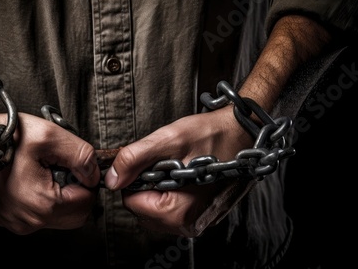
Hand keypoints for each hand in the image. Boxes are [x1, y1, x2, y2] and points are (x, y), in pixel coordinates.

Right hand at [0, 112, 99, 234]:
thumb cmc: (2, 135)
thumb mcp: (49, 135)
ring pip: (59, 217)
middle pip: (75, 215)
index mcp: (40, 204)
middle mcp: (27, 221)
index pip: (87, 202)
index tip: (72, 163)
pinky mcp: (8, 219)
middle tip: (60, 167)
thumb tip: (94, 175)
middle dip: (75, 191)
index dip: (86, 180)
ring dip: (61, 196)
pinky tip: (32, 178)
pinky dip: (44, 199)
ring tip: (44, 170)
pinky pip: (39, 216)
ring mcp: (16, 223)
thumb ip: (82, 156)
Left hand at [104, 105, 253, 236]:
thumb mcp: (168, 140)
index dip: (134, 179)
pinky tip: (186, 175)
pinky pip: (174, 210)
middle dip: (147, 186)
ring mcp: (198, 222)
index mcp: (178, 211)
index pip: (132, 203)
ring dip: (159, 189)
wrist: (245, 133)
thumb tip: (112, 179)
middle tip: (166, 164)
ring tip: (177, 169)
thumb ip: (134, 159)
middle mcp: (189, 224)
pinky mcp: (204, 216)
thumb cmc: (212, 135)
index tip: (151, 163)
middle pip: (143, 210)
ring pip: (157, 211)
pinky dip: (173, 193)